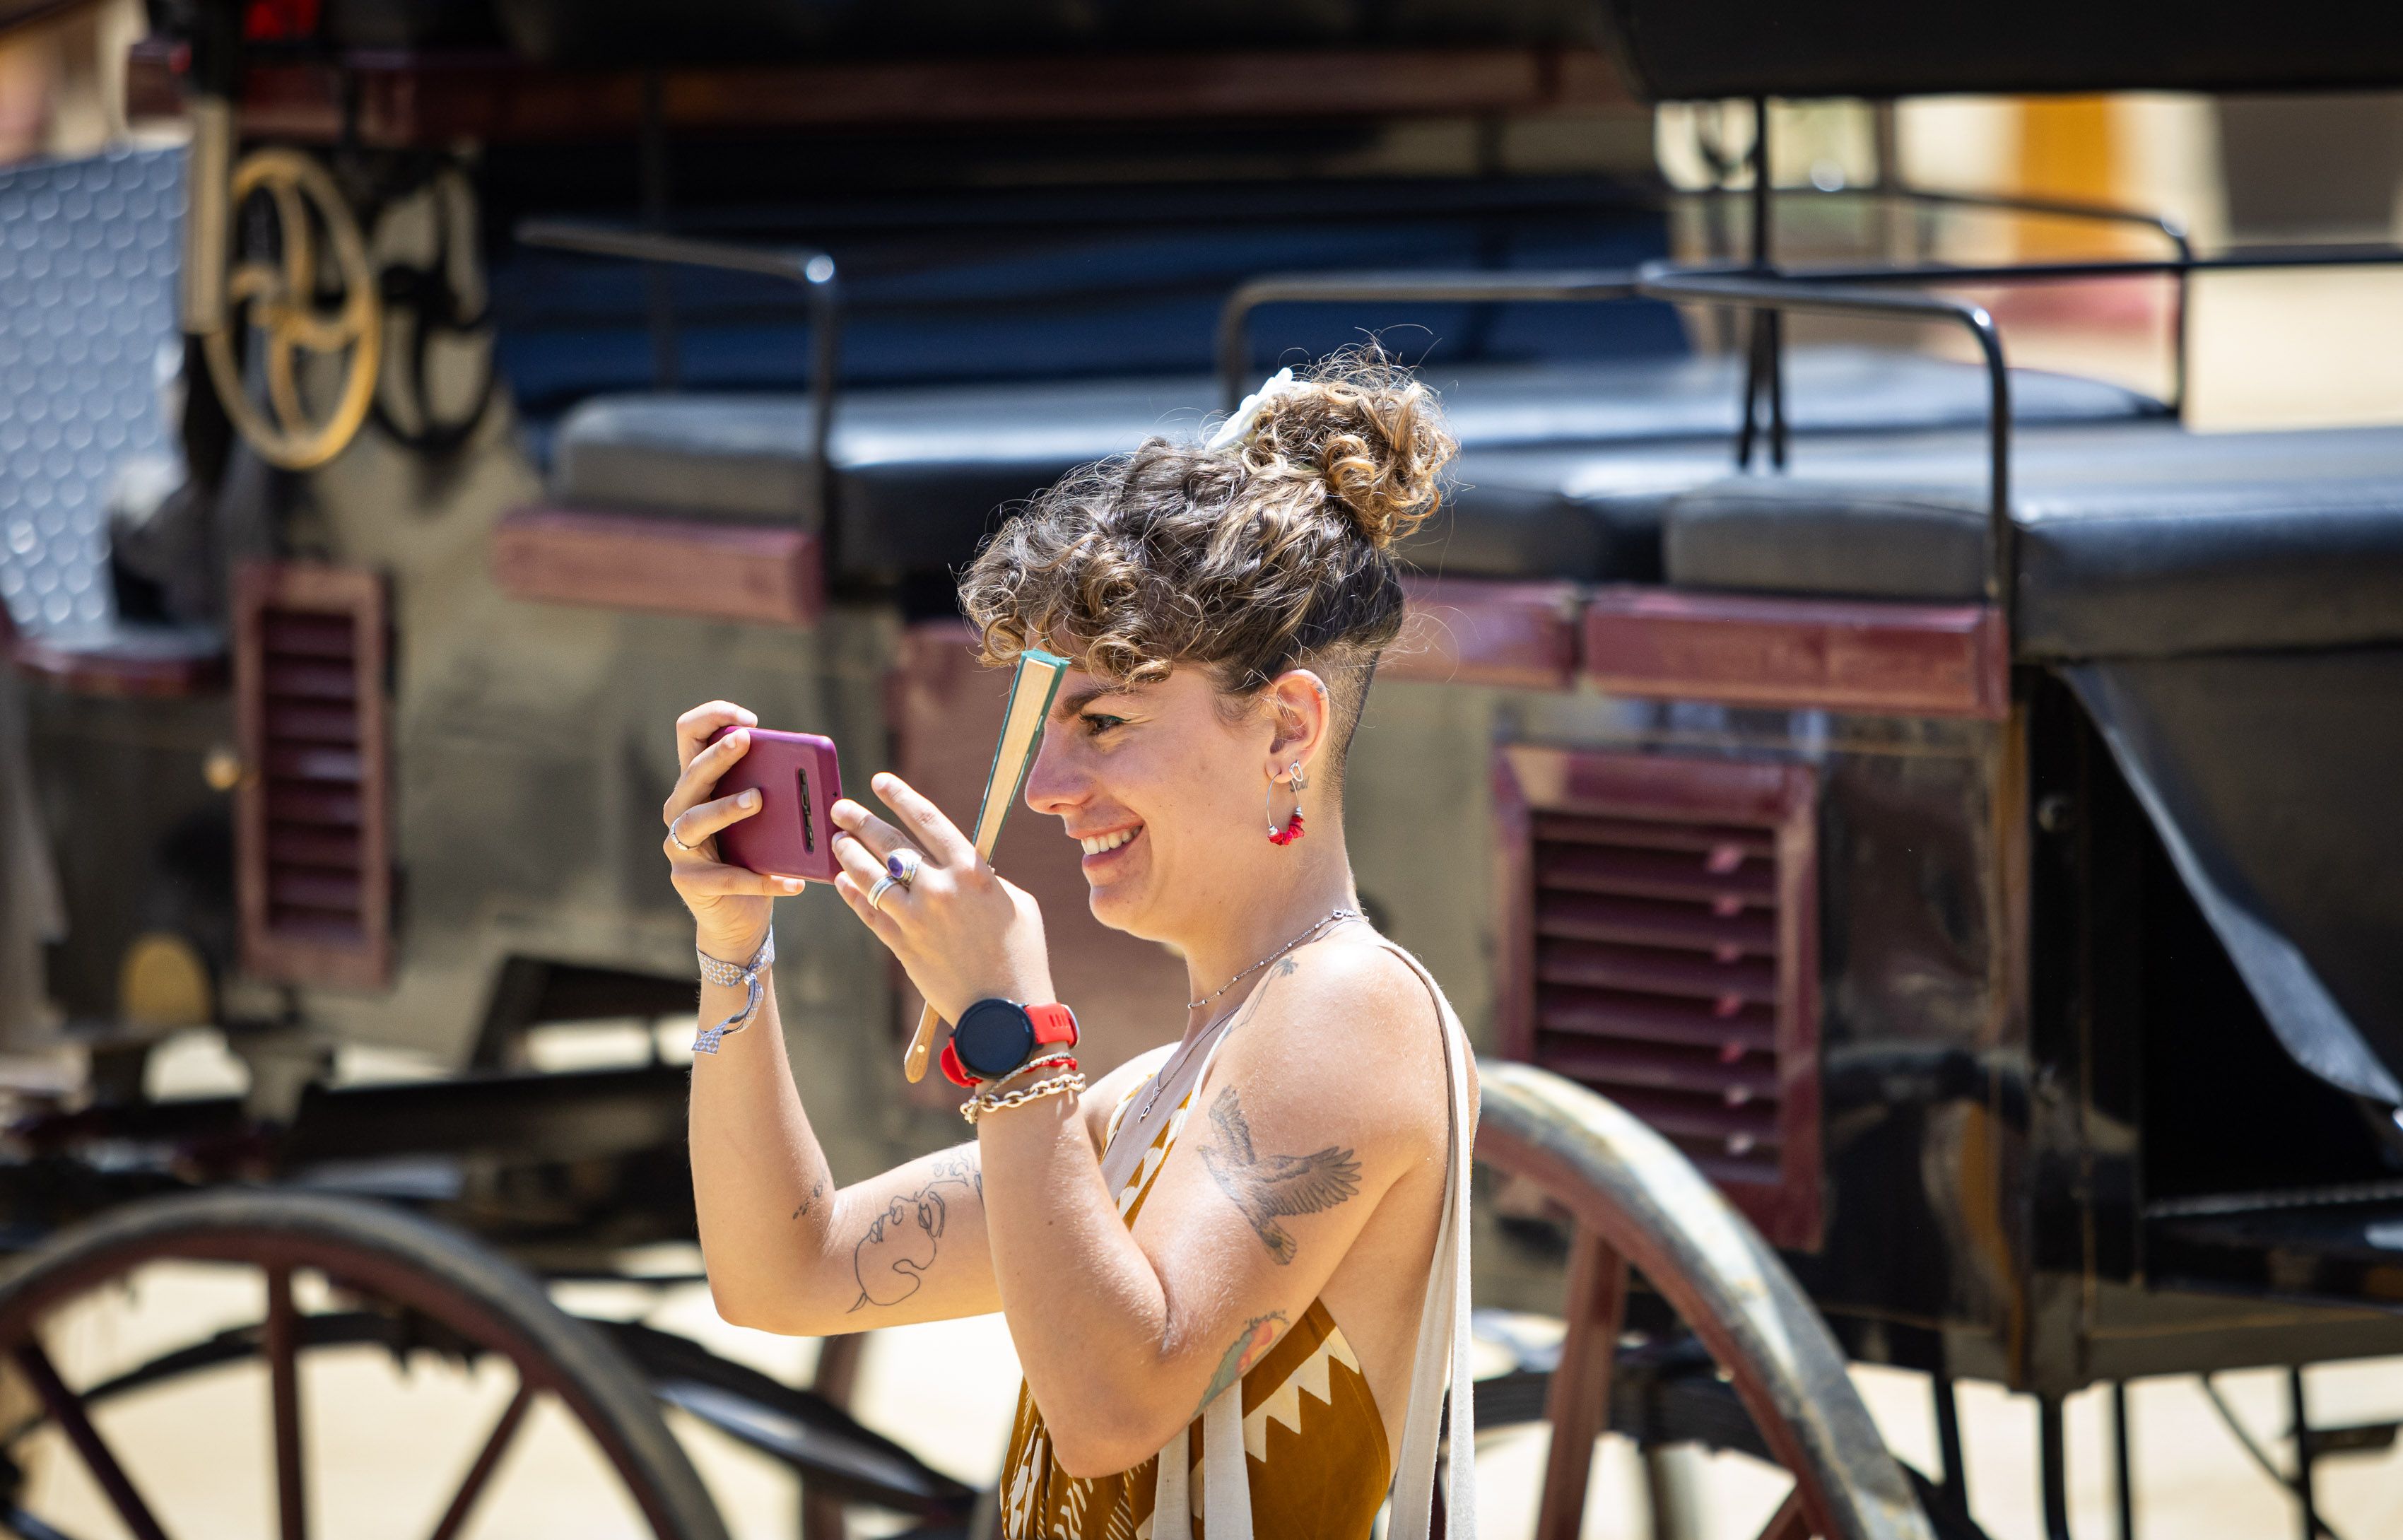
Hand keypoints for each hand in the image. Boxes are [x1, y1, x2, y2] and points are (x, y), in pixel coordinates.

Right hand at [663, 700, 804, 957]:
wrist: (739, 918)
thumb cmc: (753, 857)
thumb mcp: (763, 820)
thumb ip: (772, 792)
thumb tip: (808, 772)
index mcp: (699, 785)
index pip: (689, 736)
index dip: (712, 718)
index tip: (748, 719)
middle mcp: (680, 810)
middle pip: (691, 774)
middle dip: (718, 754)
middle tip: (747, 739)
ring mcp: (679, 847)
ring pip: (695, 820)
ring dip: (726, 807)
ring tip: (758, 799)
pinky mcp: (690, 882)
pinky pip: (727, 878)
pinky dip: (762, 880)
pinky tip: (793, 882)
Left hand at [829, 772, 1053, 1022]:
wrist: (1005, 1011)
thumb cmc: (1021, 954)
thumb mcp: (1016, 903)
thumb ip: (986, 878)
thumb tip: (961, 867)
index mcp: (973, 871)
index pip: (927, 821)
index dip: (900, 797)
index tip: (880, 782)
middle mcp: (940, 889)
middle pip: (890, 844)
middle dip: (861, 821)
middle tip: (840, 809)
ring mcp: (917, 918)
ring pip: (870, 877)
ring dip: (849, 855)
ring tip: (837, 842)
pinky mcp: (902, 946)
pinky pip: (869, 912)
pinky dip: (853, 894)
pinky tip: (843, 881)